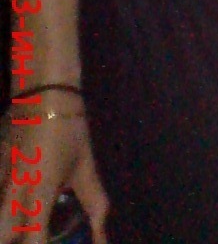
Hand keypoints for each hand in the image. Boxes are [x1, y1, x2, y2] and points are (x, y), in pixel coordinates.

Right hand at [1, 107, 108, 243]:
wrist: (43, 92)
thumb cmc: (69, 130)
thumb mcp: (84, 166)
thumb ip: (94, 203)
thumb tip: (102, 235)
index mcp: (39, 192)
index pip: (33, 240)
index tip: (49, 243)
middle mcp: (12, 192)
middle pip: (2, 235)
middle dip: (14, 240)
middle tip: (32, 233)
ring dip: (6, 226)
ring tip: (21, 220)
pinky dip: (2, 204)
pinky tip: (10, 203)